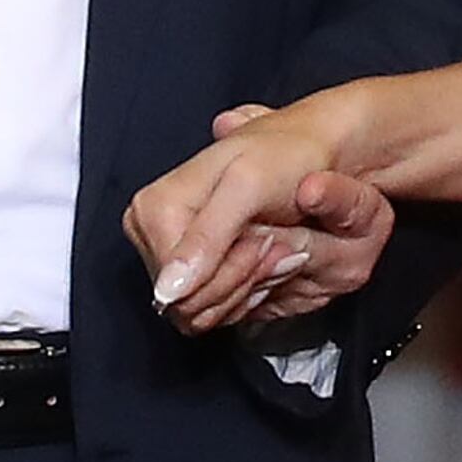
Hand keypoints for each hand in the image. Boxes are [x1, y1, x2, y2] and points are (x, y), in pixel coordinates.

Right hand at [125, 100, 390, 335]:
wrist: (308, 150)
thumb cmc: (282, 157)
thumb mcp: (247, 187)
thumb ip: (207, 236)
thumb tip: (168, 290)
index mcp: (154, 208)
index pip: (175, 287)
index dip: (225, 275)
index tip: (263, 242)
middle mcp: (152, 231)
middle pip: (185, 302)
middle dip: (238, 281)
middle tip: (272, 244)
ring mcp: (170, 253)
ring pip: (199, 311)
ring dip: (246, 288)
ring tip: (272, 246)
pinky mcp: (190, 270)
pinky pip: (209, 310)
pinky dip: (244, 294)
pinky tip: (264, 263)